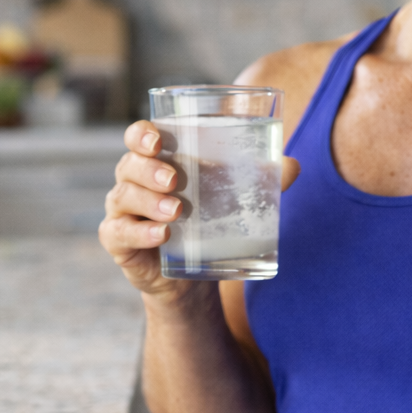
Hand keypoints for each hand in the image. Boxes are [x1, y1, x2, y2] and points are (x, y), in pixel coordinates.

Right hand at [99, 120, 298, 296]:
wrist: (191, 278)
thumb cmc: (207, 223)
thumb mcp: (230, 199)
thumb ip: (258, 180)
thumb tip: (292, 165)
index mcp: (155, 161)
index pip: (139, 138)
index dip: (142, 134)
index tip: (157, 140)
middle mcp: (132, 182)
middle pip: (129, 165)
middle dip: (149, 169)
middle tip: (175, 179)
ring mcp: (122, 212)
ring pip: (124, 197)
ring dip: (149, 202)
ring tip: (177, 211)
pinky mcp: (119, 243)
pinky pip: (120, 234)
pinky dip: (139, 233)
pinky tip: (161, 235)